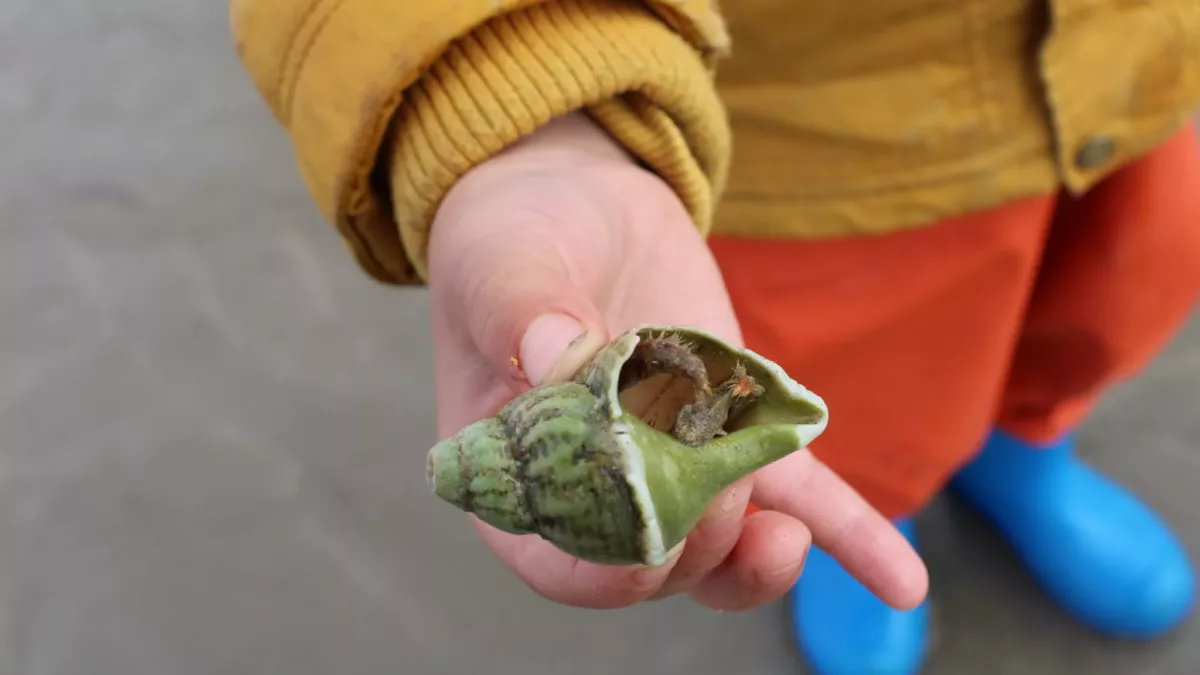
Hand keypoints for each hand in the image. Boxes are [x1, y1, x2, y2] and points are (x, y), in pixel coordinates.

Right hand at [426, 111, 927, 611]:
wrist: (582, 206)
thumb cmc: (515, 239)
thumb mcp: (504, 259)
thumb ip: (522, 309)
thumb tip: (559, 354)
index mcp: (522, 471)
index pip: (559, 560)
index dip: (610, 565)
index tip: (653, 527)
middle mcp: (597, 486)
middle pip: (652, 565)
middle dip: (696, 548)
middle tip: (719, 489)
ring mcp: (673, 463)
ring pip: (723, 549)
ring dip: (759, 560)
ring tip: (785, 539)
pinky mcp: (735, 430)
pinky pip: (796, 492)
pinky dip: (849, 535)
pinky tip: (900, 581)